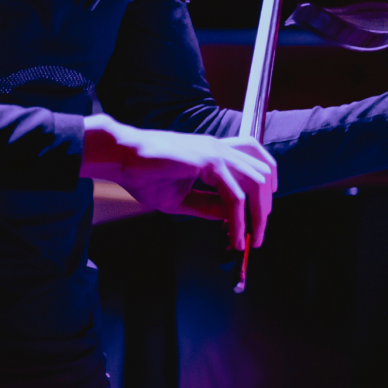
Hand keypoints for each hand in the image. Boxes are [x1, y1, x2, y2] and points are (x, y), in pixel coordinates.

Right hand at [81, 114, 275, 251]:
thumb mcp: (181, 197)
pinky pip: (235, 195)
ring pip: (257, 183)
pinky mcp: (209, 161)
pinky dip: (238, 220)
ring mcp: (216, 152)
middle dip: (265, 209)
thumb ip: (207, 205)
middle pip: (264, 173)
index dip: (263, 193)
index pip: (256, 164)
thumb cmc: (143, 173)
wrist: (121, 157)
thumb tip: (230, 218)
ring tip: (248, 239)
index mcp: (214, 152)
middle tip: (257, 236)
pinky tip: (233, 235)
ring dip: (257, 216)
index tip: (256, 220)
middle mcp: (220, 148)